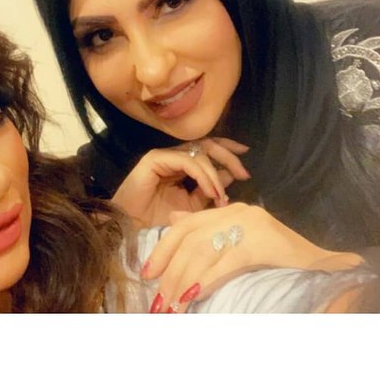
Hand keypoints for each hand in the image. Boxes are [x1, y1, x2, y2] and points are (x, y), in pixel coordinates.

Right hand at [111, 138, 250, 229]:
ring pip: (199, 152)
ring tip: (221, 195)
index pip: (208, 150)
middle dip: (228, 157)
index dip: (228, 151)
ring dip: (215, 173)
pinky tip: (211, 192)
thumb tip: (231, 177)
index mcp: (182, 167)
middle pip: (207, 145)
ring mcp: (164, 157)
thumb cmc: (158, 224)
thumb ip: (209, 192)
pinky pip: (186, 161)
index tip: (246, 159)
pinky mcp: (154, 159)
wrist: (132, 233)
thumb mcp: (193, 208)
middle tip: (243, 173)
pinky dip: (203, 175)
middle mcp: (174, 158)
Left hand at [142, 203, 362, 312]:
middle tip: (158, 299)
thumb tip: (175, 227)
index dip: (163, 247)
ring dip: (183, 280)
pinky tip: (195, 296)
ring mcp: (252, 224)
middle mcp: (239, 212)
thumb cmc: (282, 263)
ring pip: (203, 249)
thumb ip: (211, 236)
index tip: (148, 272)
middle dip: (169, 269)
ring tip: (173, 306)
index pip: (186, 224)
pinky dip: (207, 280)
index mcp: (232, 212)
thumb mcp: (241, 245)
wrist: (326, 269)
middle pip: (190, 237)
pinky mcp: (263, 241)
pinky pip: (226, 261)